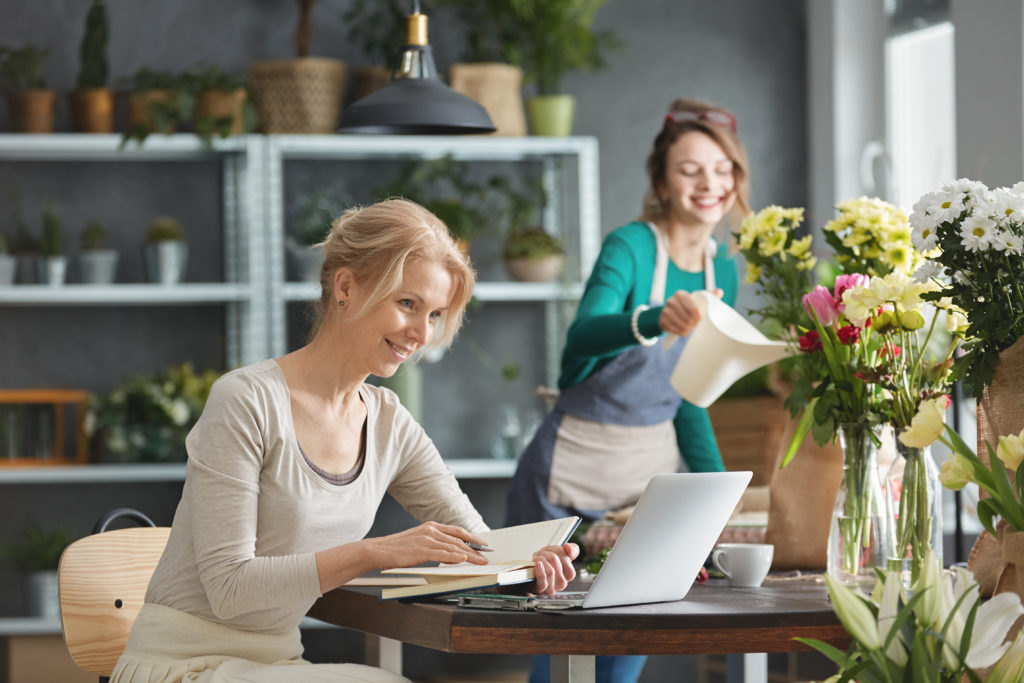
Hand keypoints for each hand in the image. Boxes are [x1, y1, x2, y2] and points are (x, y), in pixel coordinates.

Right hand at [366, 522, 488, 569]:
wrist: (378, 550)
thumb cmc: (397, 548)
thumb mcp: (419, 541)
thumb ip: (435, 544)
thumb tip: (452, 553)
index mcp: (431, 526)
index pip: (457, 531)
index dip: (472, 537)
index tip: (483, 544)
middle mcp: (431, 530)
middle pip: (459, 539)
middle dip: (475, 548)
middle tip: (486, 555)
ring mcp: (426, 539)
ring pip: (454, 547)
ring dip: (469, 555)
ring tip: (479, 561)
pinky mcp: (421, 550)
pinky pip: (443, 554)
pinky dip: (455, 557)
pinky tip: (463, 560)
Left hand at [530, 542, 578, 594]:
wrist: (531, 574)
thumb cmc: (546, 563)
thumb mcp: (559, 552)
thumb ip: (572, 549)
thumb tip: (568, 548)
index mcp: (569, 574)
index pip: (567, 558)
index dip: (558, 551)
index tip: (553, 550)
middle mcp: (562, 583)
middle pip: (554, 561)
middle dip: (546, 553)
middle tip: (542, 554)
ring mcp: (552, 588)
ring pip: (549, 570)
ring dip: (539, 560)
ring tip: (537, 559)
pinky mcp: (540, 590)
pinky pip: (543, 580)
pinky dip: (540, 570)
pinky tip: (537, 565)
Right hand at [658, 289, 722, 337]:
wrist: (671, 311)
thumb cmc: (688, 305)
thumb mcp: (697, 299)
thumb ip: (709, 295)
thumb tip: (720, 292)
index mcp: (680, 294)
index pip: (691, 307)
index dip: (697, 316)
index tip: (700, 320)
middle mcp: (671, 301)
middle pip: (686, 317)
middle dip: (693, 323)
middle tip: (697, 326)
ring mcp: (665, 311)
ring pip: (680, 324)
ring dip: (688, 329)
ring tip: (691, 329)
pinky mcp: (662, 320)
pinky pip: (673, 329)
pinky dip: (680, 332)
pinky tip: (684, 332)